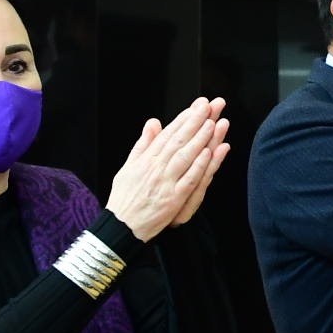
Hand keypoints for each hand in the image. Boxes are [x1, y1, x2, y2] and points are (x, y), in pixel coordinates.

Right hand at [106, 97, 231, 241]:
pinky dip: (199, 166)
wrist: (121, 227)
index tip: (196, 106)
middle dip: (194, 121)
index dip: (183, 118)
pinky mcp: (173, 200)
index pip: (167, 134)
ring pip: (184, 157)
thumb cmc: (125, 197)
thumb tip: (153, 122)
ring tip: (212, 123)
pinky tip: (209, 154)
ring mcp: (165, 184)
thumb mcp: (128, 166)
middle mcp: (155, 169)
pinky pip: (188, 180)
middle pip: (178, 141)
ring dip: (199, 139)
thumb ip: (143, 144)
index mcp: (145, 160)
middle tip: (208, 106)